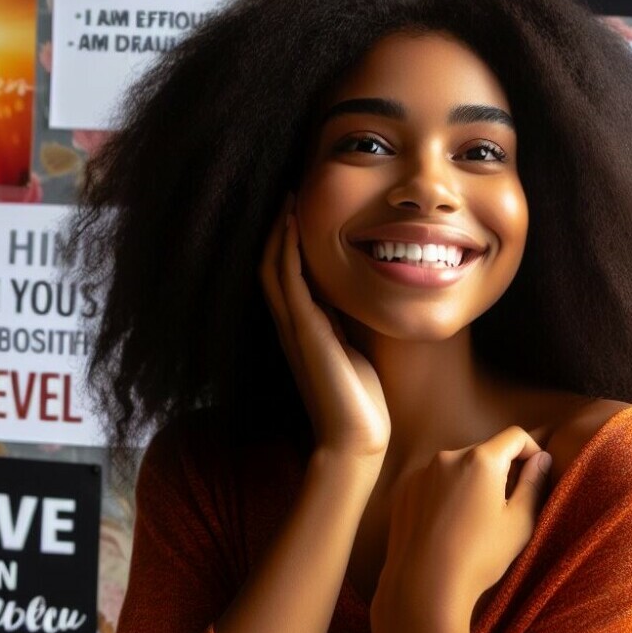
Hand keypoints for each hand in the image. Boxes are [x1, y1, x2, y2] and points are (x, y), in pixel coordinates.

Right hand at [260, 195, 390, 462]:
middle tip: (288, 192)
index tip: (299, 208)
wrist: (356, 440)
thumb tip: (361, 301)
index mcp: (303, 328)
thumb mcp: (354, 352)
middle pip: (270, 264)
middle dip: (277, 229)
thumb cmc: (360, 401)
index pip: (285, 274)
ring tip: (287, 197)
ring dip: (278, 231)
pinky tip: (292, 223)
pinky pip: (289, 281)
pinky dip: (286, 250)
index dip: (286, 241)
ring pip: (273, 267)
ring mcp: (294, 327)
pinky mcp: (304, 332)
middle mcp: (291, 324)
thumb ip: (349, 328)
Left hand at [374, 427, 552, 625]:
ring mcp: (422, 471)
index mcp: (481, 460)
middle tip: (506, 505)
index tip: (535, 473)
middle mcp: (449, 456)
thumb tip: (542, 458)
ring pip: (458, 466)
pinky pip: (434, 480)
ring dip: (472, 480)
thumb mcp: (519, 523)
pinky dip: (446, 491)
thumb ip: (534, 483)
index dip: (531, 450)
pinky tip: (448, 524)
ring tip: (474, 519)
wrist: (424, 587)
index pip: (515, 436)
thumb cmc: (479, 557)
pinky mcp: (404, 488)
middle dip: (500, 469)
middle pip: (485, 450)